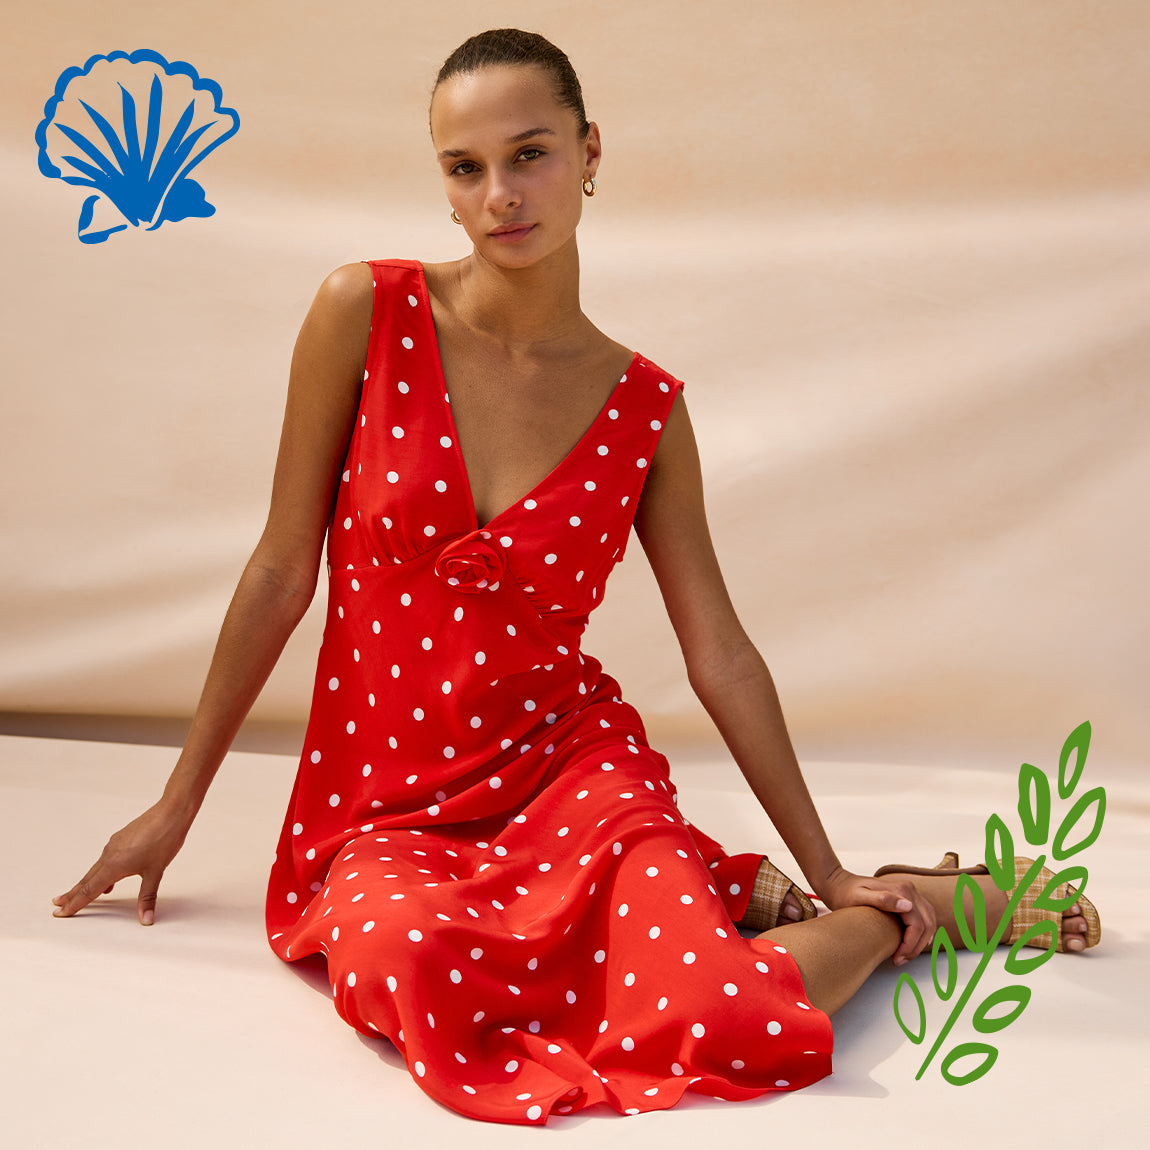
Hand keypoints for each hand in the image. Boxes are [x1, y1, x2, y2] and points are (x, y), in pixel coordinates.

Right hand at [52, 799, 193, 924]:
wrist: (171, 812)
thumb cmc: (164, 840)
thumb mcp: (156, 872)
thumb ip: (147, 898)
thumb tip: (146, 919)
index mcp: (114, 865)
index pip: (90, 890)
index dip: (75, 903)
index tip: (60, 912)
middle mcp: (109, 855)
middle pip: (87, 879)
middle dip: (72, 894)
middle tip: (57, 904)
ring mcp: (114, 845)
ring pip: (96, 868)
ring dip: (86, 882)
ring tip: (76, 893)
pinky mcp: (121, 838)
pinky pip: (105, 859)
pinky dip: (100, 871)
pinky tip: (108, 878)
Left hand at [816, 866, 937, 966]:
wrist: (838, 883)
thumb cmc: (845, 893)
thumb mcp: (859, 898)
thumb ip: (883, 900)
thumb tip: (907, 906)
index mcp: (901, 890)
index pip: (918, 924)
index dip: (910, 945)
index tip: (897, 958)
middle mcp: (909, 890)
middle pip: (927, 924)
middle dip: (916, 947)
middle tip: (900, 960)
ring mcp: (909, 893)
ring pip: (929, 921)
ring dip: (921, 941)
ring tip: (904, 955)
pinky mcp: (906, 897)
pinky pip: (923, 917)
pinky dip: (922, 932)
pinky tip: (911, 943)